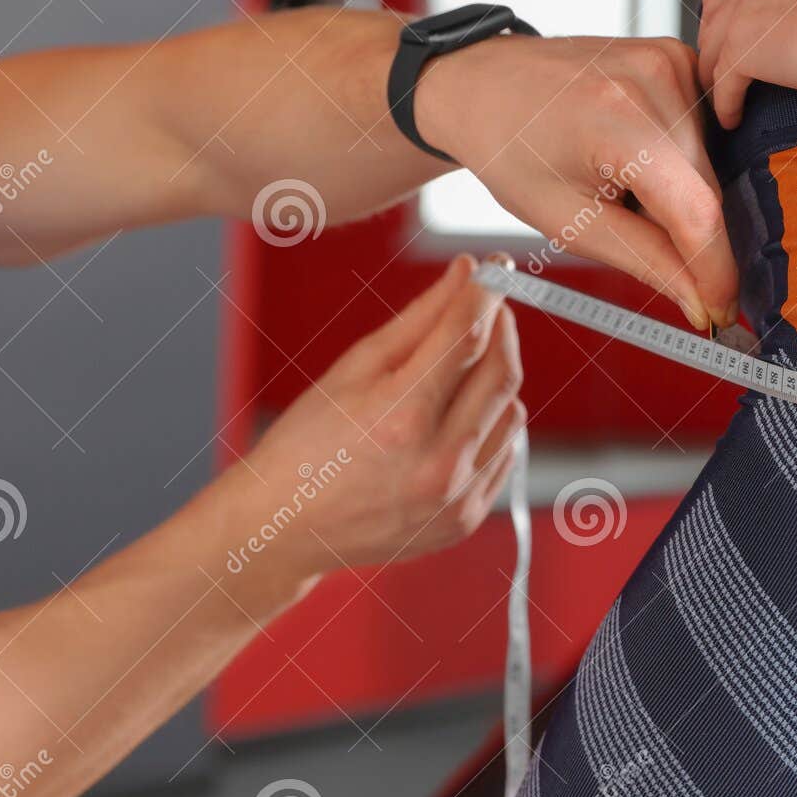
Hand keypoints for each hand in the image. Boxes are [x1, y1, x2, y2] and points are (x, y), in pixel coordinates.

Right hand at [211, 255, 523, 580]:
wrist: (285, 530)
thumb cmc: (307, 443)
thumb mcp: (353, 370)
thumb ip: (420, 319)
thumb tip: (467, 271)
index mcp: (401, 418)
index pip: (466, 336)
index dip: (487, 291)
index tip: (495, 266)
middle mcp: (438, 463)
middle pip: (502, 372)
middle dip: (500, 329)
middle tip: (485, 308)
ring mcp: (456, 497)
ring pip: (511, 412)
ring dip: (496, 379)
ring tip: (459, 370)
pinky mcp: (466, 519)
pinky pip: (506, 454)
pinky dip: (491, 425)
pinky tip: (457, 418)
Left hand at [417, 35, 736, 329]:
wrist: (485, 84)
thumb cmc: (512, 151)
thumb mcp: (567, 222)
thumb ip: (646, 262)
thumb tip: (702, 302)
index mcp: (614, 121)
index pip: (696, 211)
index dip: (717, 270)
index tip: (723, 311)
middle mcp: (652, 79)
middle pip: (708, 191)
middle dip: (695, 240)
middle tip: (655, 256)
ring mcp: (670, 60)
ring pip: (712, 166)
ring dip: (684, 199)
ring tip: (625, 190)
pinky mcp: (679, 56)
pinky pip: (705, 133)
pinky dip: (683, 164)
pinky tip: (640, 161)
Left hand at [698, 0, 796, 127]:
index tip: (751, 19)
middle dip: (723, 32)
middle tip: (740, 68)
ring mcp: (748, 1)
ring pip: (712, 39)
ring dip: (721, 70)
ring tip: (738, 100)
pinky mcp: (744, 41)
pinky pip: (719, 77)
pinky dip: (724, 100)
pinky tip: (737, 119)